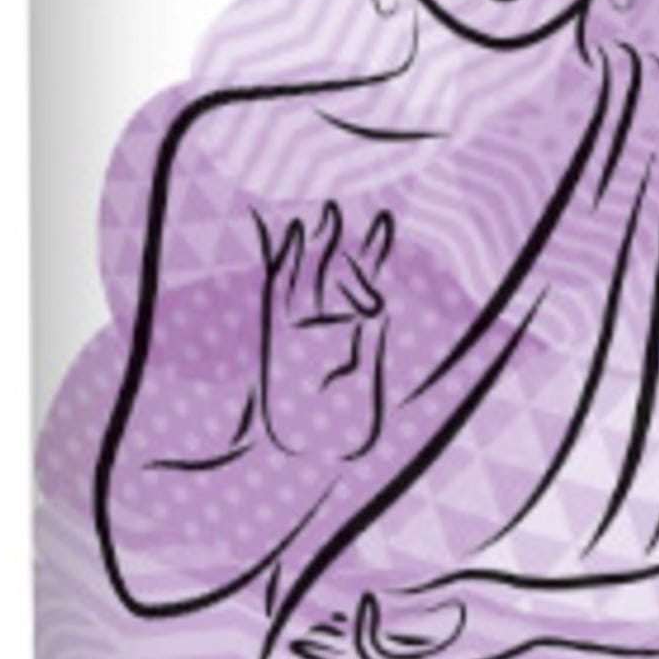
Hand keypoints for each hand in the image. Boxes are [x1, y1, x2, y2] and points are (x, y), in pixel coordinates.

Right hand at [260, 200, 391, 463]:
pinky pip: (278, 290)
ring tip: (329, 210)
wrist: (307, 453)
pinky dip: (284, 261)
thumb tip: (377, 303)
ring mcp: (300, 327)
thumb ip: (371, 338)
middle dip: (344, 241)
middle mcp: (326, 324)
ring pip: (308, 274)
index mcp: (354, 334)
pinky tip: (292, 233)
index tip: (382, 222)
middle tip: (352, 205)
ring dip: (317, 243)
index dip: (373, 253)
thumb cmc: (343, 425)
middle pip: (335, 271)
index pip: (365, 283)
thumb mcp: (368, 377)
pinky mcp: (277, 334)